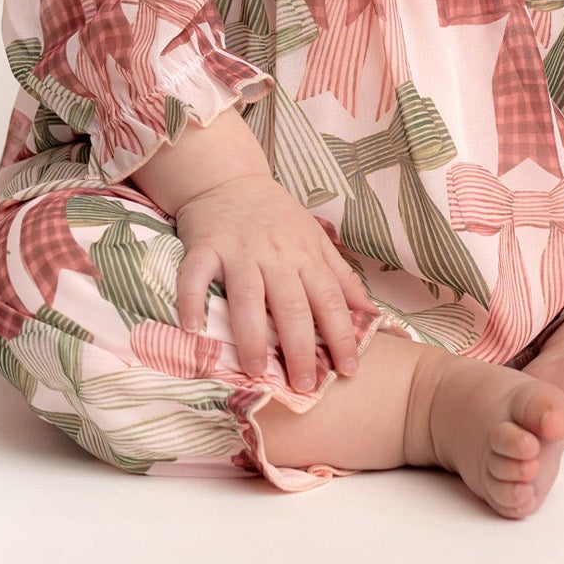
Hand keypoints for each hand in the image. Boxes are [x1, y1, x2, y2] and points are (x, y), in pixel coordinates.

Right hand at [173, 173, 378, 392]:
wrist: (229, 177)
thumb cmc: (277, 215)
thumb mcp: (315, 239)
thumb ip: (341, 277)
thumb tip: (372, 314)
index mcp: (305, 254)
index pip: (329, 300)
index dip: (342, 335)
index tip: (349, 371)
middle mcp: (275, 254)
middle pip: (291, 305)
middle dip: (300, 348)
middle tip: (303, 386)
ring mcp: (239, 250)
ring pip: (248, 297)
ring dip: (252, 336)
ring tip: (255, 371)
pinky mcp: (205, 245)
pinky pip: (196, 275)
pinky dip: (191, 300)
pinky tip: (192, 329)